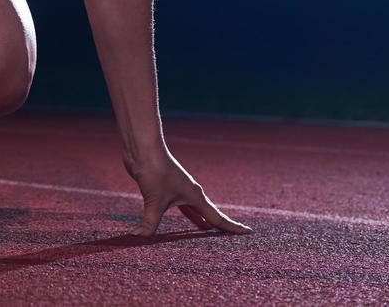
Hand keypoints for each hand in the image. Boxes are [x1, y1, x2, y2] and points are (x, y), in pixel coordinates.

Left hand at [122, 148, 251, 236]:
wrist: (143, 149)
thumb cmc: (154, 171)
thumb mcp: (154, 200)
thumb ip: (150, 222)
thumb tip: (140, 237)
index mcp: (195, 196)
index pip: (218, 218)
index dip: (233, 227)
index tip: (249, 232)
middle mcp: (191, 193)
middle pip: (210, 214)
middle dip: (220, 226)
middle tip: (232, 238)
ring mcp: (179, 190)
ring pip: (195, 210)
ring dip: (202, 221)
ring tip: (208, 232)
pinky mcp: (166, 188)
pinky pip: (181, 207)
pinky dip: (187, 216)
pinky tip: (187, 220)